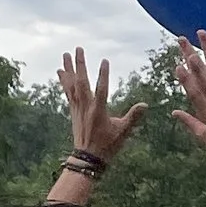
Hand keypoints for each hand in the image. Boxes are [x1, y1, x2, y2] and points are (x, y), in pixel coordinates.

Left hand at [59, 48, 147, 166]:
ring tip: (64, 54)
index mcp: (99, 111)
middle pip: (82, 82)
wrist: (87, 158)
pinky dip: (64, 80)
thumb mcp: (123, 132)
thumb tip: (145, 105)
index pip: (102, 89)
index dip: (103, 75)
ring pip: (71, 85)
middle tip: (77, 49)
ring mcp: (78, 108)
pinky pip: (67, 92)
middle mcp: (86, 107)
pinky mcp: (73, 110)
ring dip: (68, 69)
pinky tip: (60, 71)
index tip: (104, 60)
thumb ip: (133, 117)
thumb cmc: (107, 145)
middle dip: (80, 65)